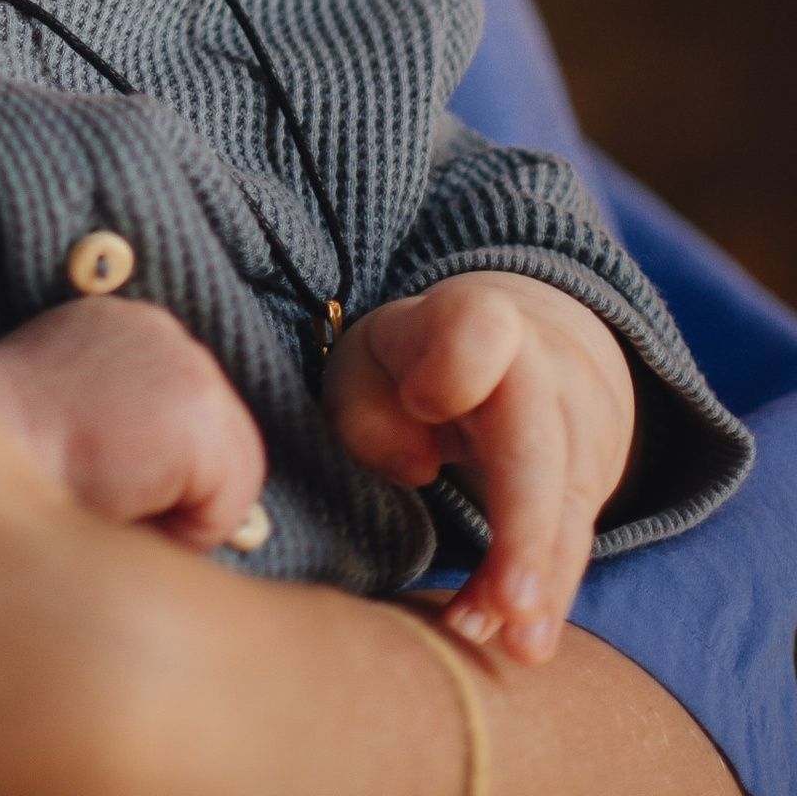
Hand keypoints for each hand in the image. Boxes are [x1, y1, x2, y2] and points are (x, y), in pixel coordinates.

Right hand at [0, 296, 267, 549]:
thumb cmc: (1, 458)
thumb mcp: (62, 417)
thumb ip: (112, 421)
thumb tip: (154, 471)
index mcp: (116, 324)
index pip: (172, 414)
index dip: (144, 467)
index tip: (88, 471)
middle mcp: (159, 327)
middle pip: (210, 445)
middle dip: (167, 489)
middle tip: (97, 491)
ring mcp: (187, 362)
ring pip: (224, 480)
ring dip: (172, 511)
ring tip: (104, 497)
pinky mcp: (202, 412)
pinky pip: (226, 510)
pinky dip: (183, 533)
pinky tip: (121, 503)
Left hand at [324, 273, 635, 663]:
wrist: (520, 347)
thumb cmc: (416, 363)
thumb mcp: (369, 365)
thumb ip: (367, 409)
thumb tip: (413, 465)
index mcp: (471, 320)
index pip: (480, 327)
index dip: (458, 365)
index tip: (423, 402)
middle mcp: (541, 367)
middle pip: (538, 443)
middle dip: (525, 526)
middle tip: (509, 603)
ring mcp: (581, 424)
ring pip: (567, 508)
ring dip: (540, 583)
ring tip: (515, 643)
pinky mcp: (596, 481)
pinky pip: (573, 543)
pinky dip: (546, 595)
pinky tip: (520, 638)